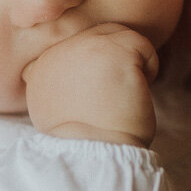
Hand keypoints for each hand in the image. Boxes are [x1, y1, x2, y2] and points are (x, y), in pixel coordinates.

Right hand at [23, 23, 158, 147]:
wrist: (94, 156)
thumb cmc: (83, 142)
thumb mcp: (53, 113)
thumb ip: (56, 87)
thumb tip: (81, 76)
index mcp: (40, 68)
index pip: (71, 49)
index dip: (92, 65)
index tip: (100, 94)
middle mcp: (58, 51)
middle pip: (94, 36)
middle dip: (113, 58)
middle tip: (118, 91)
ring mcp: (84, 46)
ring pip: (117, 34)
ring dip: (130, 61)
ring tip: (128, 91)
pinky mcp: (113, 50)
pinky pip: (141, 43)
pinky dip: (149, 65)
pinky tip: (140, 89)